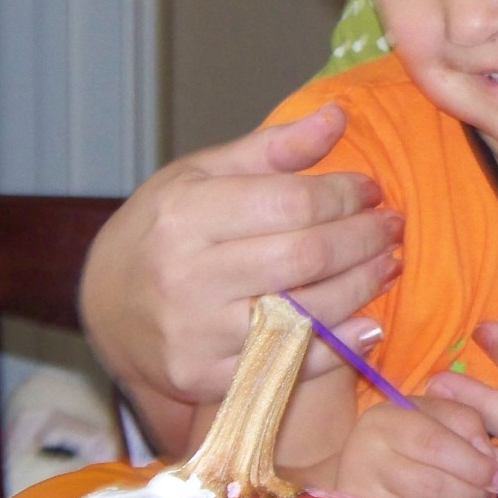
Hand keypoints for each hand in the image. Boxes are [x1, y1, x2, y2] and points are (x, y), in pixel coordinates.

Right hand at [79, 105, 402, 412]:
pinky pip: (291, 367)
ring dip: (362, 288)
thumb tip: (337, 116)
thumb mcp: (199, 175)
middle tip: (392, 225)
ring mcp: (197, 336)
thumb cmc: (161, 229)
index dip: (344, 195)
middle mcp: (188, 277)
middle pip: (306, 258)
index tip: (371, 189)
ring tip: (389, 263)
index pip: (291, 203)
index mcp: (186, 215)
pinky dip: (339, 347)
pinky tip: (370, 324)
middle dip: (363, 239)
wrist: (105, 307)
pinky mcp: (207, 382)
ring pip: (306, 314)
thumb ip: (271, 148)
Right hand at [329, 397, 497, 497]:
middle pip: (431, 488)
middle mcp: (364, 462)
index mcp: (384, 423)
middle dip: (472, 496)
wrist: (360, 464)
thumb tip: (488, 460)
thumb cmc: (408, 434)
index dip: (474, 465)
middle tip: (490, 497)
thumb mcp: (436, 412)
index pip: (434, 445)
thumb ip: (466, 424)